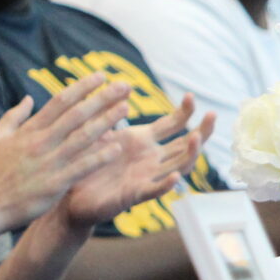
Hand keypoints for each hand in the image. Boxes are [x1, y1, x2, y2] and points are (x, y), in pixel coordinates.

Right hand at [0, 73, 131, 237]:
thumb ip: (13, 117)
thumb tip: (29, 99)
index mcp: (28, 130)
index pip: (59, 102)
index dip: (82, 87)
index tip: (100, 77)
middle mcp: (40, 142)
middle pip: (76, 114)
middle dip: (102, 98)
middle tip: (124, 86)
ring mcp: (48, 162)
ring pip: (83, 137)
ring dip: (106, 121)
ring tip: (125, 108)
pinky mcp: (54, 184)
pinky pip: (81, 167)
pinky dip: (99, 156)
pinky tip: (117, 147)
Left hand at [60, 96, 214, 229]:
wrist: (68, 190)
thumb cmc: (84, 159)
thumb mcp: (98, 130)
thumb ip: (110, 111)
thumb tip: (123, 85)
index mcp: (143, 140)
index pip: (172, 124)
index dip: (185, 112)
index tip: (191, 95)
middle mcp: (150, 158)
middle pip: (185, 145)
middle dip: (201, 131)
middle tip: (212, 114)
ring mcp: (146, 176)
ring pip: (178, 166)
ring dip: (189, 154)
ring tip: (196, 138)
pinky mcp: (134, 194)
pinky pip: (154, 189)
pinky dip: (166, 184)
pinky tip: (174, 176)